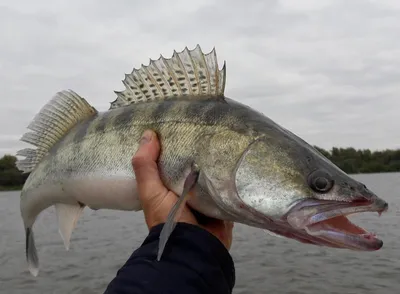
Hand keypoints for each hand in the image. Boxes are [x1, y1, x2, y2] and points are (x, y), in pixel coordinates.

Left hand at [132, 130, 233, 249]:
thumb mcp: (150, 192)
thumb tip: (148, 134)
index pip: (171, 159)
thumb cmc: (168, 220)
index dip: (173, 144)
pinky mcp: (223, 202)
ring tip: (227, 135)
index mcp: (168, 186)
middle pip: (194, 165)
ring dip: (218, 162)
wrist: (194, 249)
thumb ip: (145, 166)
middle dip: (199, 150)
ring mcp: (207, 197)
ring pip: (213, 174)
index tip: (181, 123)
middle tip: (209, 125)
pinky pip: (229, 185)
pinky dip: (232, 176)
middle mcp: (187, 190)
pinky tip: (239, 158)